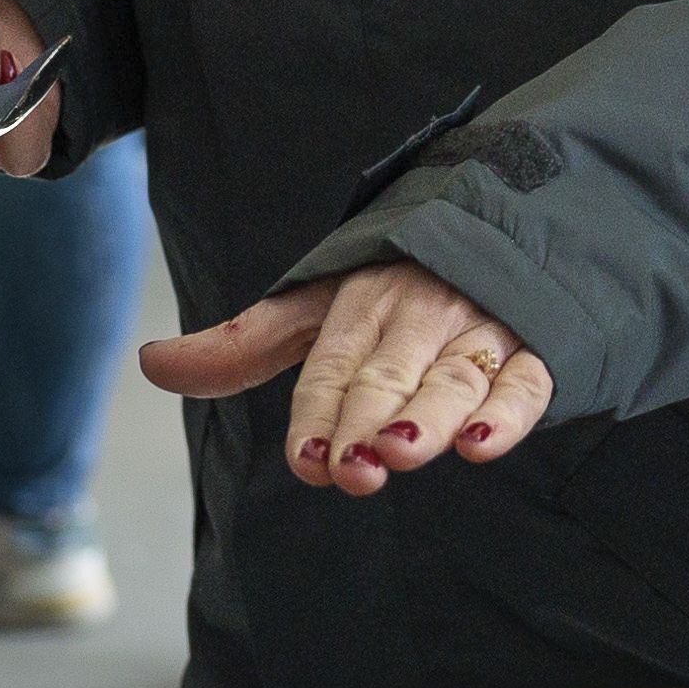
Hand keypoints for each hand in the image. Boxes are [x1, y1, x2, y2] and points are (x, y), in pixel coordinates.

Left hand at [138, 261, 553, 492]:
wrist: (507, 221)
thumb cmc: (398, 285)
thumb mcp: (319, 307)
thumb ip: (244, 344)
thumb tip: (150, 364)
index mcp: (360, 304)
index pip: (333, 367)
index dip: (320, 414)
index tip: (309, 460)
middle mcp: (418, 315)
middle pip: (388, 376)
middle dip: (367, 421)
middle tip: (354, 467)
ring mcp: (480, 329)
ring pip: (453, 380)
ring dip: (429, 418)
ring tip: (401, 451)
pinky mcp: (537, 346)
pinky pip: (526, 382)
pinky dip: (510, 413)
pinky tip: (485, 444)